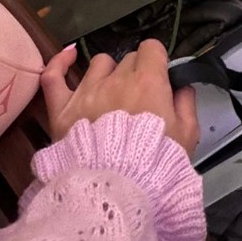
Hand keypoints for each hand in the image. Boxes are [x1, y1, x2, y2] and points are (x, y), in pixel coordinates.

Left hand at [40, 40, 200, 157]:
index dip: (157, 62)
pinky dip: (60, 64)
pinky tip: (69, 57)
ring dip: (108, 73)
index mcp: (148, 83)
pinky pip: (54, 76)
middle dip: (136, 73)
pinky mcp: (62, 109)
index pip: (152, 49)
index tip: (160, 78)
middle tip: (140, 100)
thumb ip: (186, 104)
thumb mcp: (188, 137)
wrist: (117, 191)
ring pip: (99, 64)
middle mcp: (116, 81)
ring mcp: (86, 92)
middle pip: (128, 59)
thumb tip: (182, 86)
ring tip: (112, 93)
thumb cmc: (156, 166)